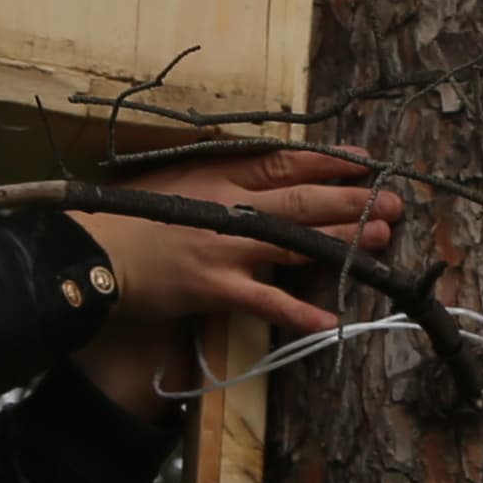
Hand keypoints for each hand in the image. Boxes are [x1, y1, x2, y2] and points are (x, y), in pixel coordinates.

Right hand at [70, 142, 403, 419]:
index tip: (365, 161)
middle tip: (392, 203)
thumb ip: (219, 177)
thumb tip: (264, 177)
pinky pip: (266, 302)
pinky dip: (298, 313)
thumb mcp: (176, 178)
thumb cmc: (126, 215)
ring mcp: (225, 248)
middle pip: (302, 199)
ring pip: (295, 242)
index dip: (330, 161)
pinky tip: (330, 322)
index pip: (286, 161)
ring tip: (379, 241)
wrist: (89, 252)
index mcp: (219, 173)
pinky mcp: (215, 288)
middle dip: (352, 201)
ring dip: (341, 242)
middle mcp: (230, 205)